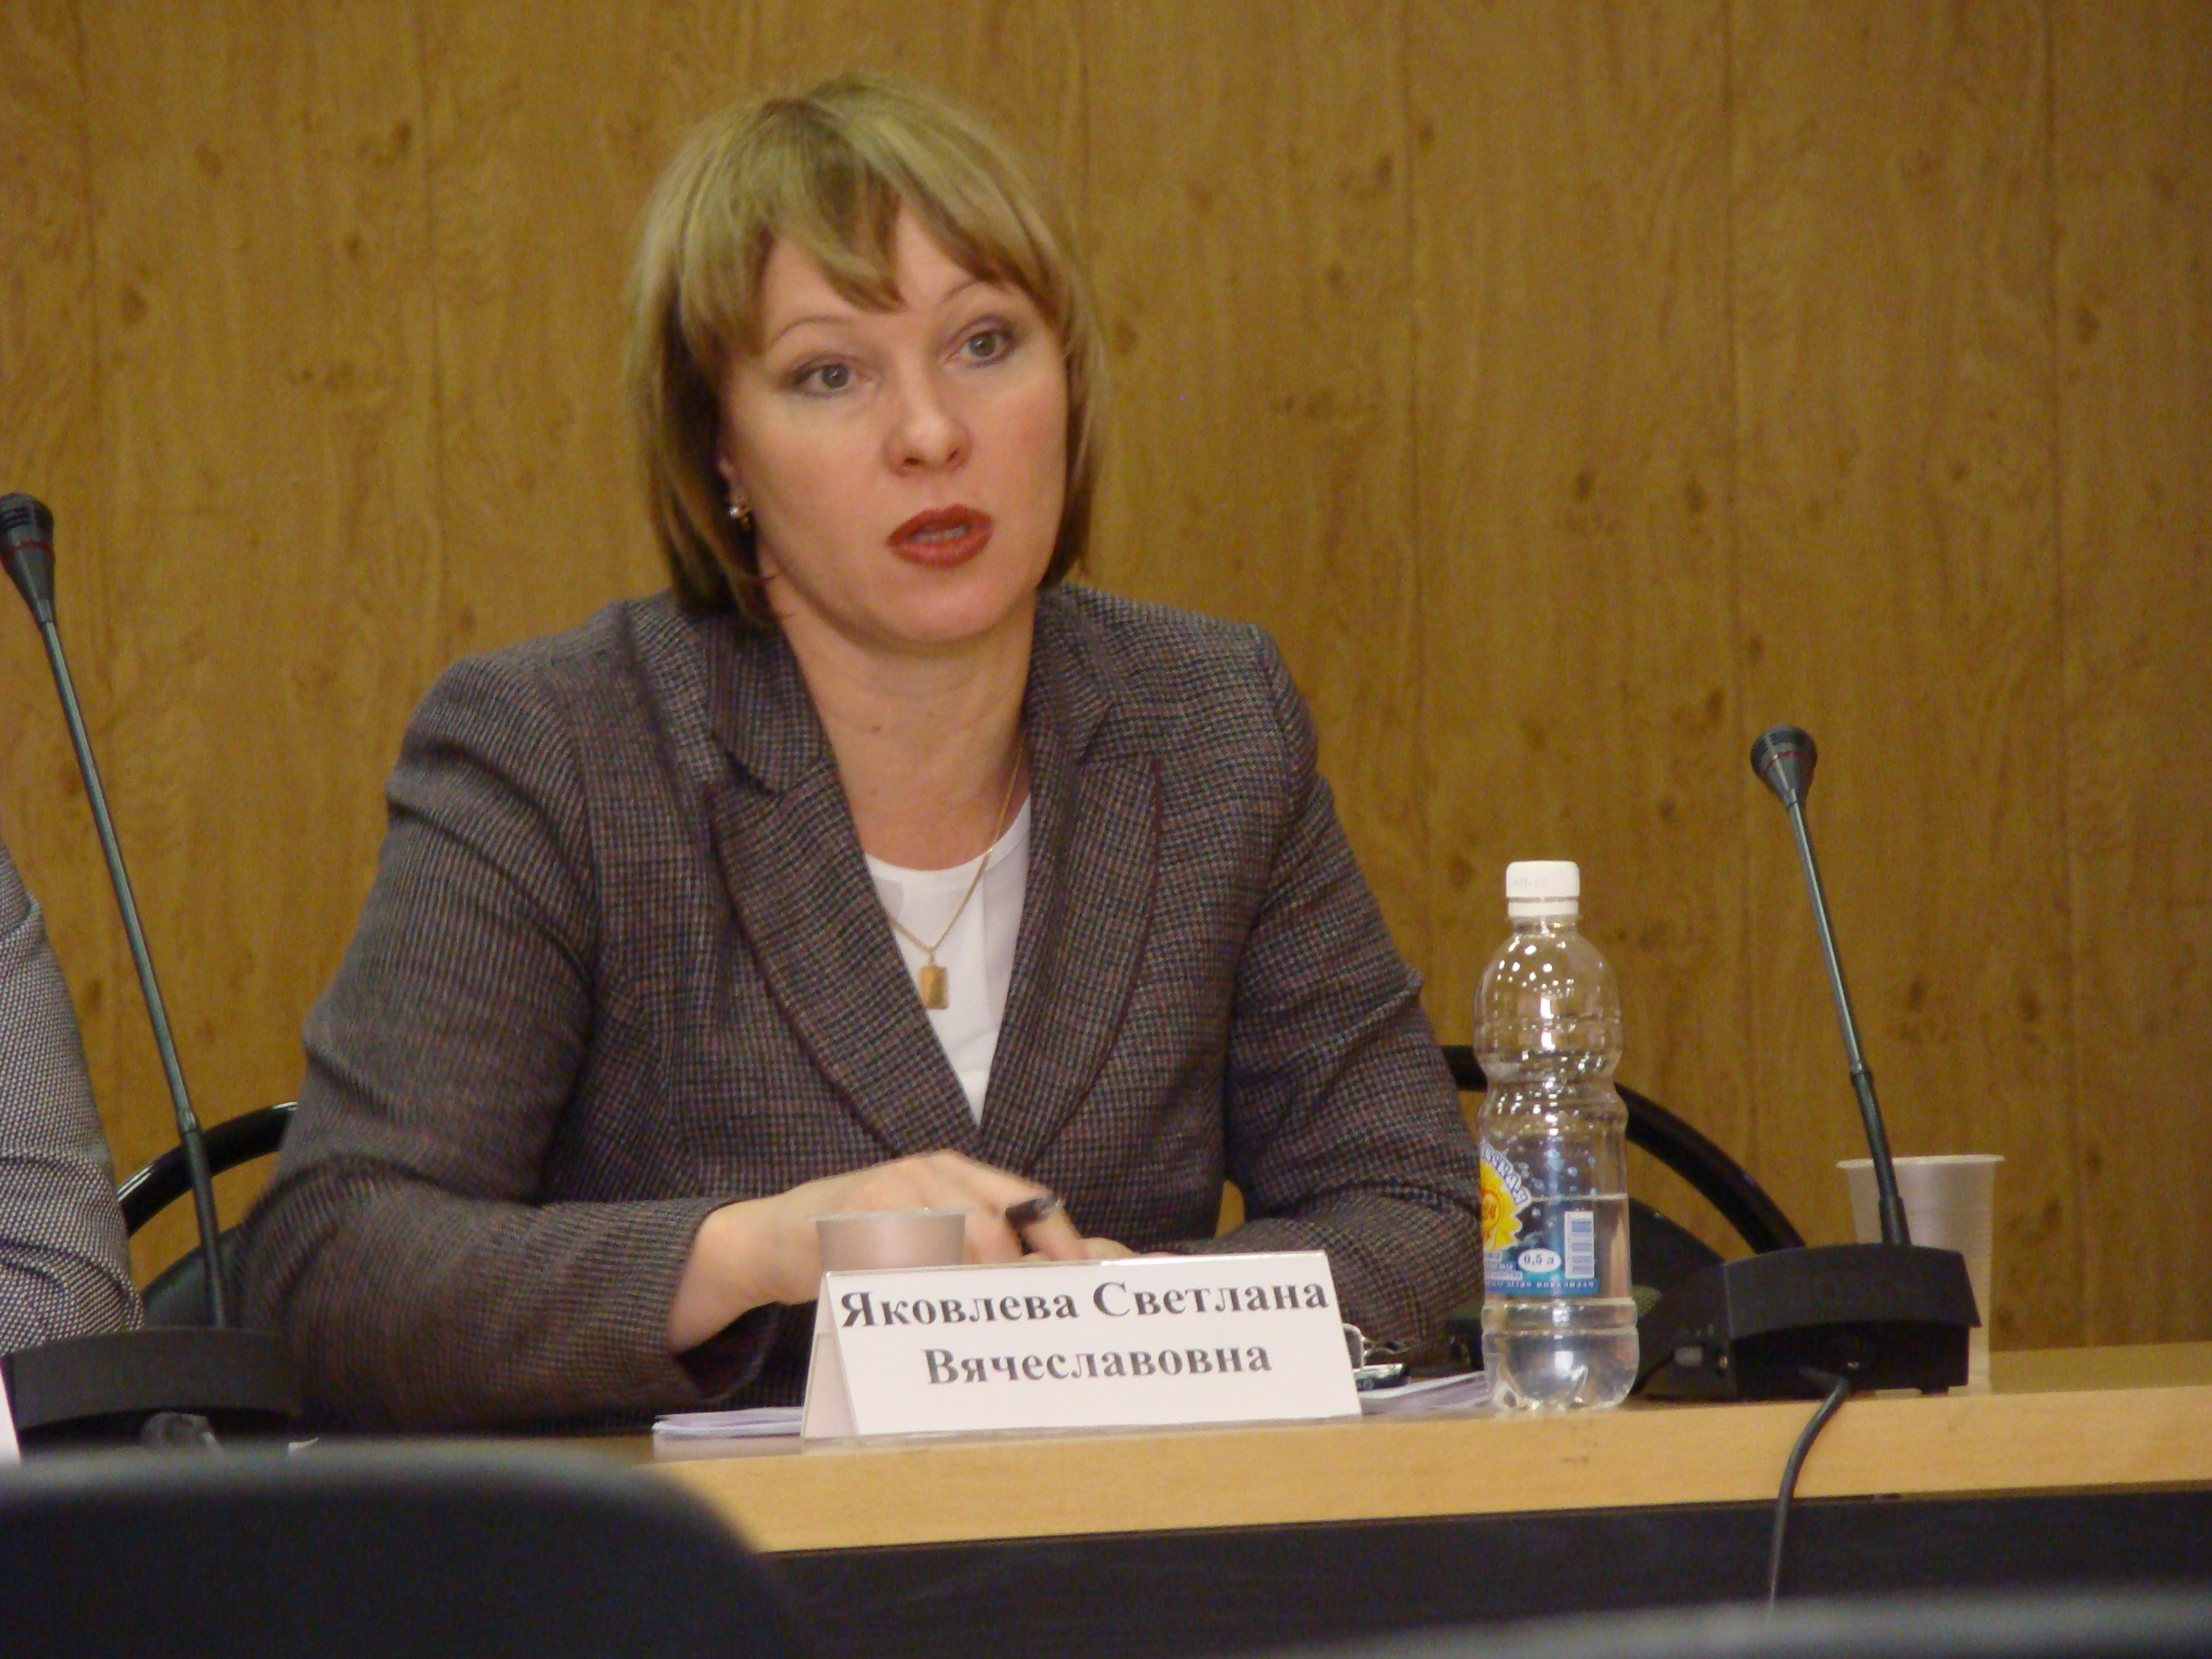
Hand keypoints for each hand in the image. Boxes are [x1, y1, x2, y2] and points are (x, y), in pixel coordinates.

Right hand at [666, 1150, 1127, 1350]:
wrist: (777, 1233)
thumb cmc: (861, 1236)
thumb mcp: (921, 1224)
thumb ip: (968, 1239)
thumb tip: (1035, 1278)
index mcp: (953, 1171)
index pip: (1025, 1198)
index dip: (1058, 1238)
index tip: (1080, 1278)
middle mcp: (928, 1172)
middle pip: (992, 1228)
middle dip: (1011, 1277)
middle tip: (1022, 1321)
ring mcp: (890, 1189)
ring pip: (953, 1243)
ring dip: (969, 1288)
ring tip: (978, 1325)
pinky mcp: (855, 1215)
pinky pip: (903, 1256)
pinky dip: (921, 1286)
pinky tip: (922, 1315)